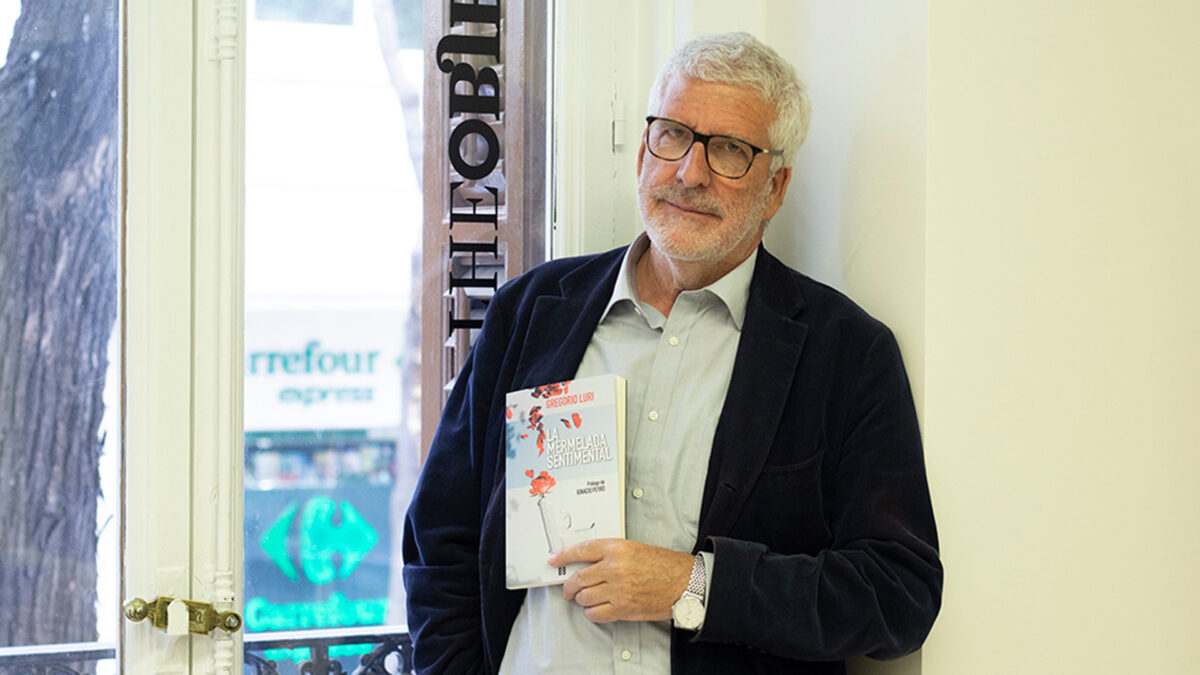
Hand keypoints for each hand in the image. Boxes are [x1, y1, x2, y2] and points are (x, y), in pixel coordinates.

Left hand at [548, 538, 693, 622]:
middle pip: (578, 578)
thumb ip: (610, 554)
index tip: (554, 560)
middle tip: (568, 589)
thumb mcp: (634, 549)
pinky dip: (592, 613)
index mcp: (617, 548)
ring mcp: (617, 590)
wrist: (684, 582)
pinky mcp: (622, 608)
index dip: (564, 556)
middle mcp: (614, 568)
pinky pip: (595, 614)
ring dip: (581, 600)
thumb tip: (586, 563)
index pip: (581, 550)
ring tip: (586, 598)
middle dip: (569, 586)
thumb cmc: (663, 565)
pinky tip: (597, 609)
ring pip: (584, 597)